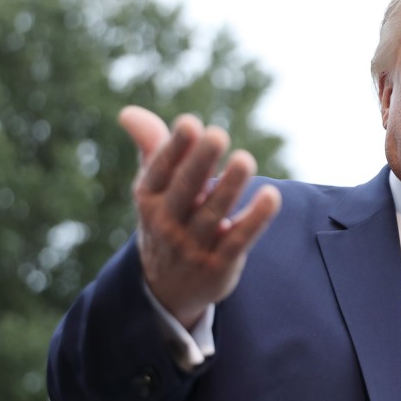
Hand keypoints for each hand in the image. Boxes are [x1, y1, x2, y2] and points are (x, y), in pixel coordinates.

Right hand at [118, 106, 281, 329]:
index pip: (160, 170)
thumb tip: (128, 112)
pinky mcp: (219, 265)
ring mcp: (192, 246)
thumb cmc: (166, 220)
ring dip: (229, 186)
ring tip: (245, 160)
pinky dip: (255, 220)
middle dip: (200, 163)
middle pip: (185, 190)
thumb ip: (151, 147)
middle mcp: (166, 222)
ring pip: (213, 214)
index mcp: (149, 198)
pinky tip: (271, 196)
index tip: (190, 123)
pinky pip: (238, 240)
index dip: (174, 148)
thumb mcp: (154, 188)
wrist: (167, 289)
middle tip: (217, 135)